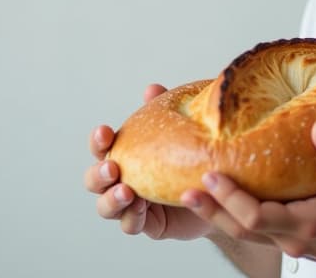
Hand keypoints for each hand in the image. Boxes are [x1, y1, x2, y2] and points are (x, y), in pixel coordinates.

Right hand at [84, 84, 212, 240]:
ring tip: (126, 191)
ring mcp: (132, 205)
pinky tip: (141, 207)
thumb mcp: (180, 133)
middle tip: (112, 168)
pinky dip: (132, 217)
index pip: (101, 147)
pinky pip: (131, 224)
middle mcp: (122, 180)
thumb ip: (163, 112)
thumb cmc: (193, 158)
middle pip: (93, 180)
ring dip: (112, 199)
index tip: (105, 131)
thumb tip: (152, 89)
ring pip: (106, 207)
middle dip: (98, 174)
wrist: (221, 193)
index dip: (98, 140)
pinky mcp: (148, 225)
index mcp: (125, 155)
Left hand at [179, 119, 315, 272]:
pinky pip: (253, 231)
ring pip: (243, 233)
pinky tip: (219, 199)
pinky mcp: (287, 240)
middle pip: (240, 229)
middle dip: (211, 208)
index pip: (259, 217)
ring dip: (216, 214)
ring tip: (191, 194)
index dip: (231, 199)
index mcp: (312, 222)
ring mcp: (289, 243)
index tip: (213, 176)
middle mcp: (294, 238)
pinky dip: (232, 216)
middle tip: (186, 187)